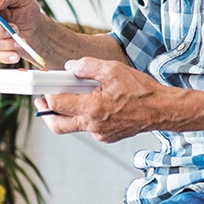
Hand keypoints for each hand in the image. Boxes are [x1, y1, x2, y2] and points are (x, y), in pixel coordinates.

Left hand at [34, 56, 179, 143]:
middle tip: (42, 100)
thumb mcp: (113, 70)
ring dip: (67, 112)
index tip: (43, 84)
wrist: (162, 110)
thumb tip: (70, 67)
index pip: (57, 103)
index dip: (46, 92)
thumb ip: (88, 67)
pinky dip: (85, 115)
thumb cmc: (142, 90)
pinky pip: (88, 127)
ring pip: (73, 126)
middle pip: (57, 124)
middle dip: (46, 112)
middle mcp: (93, 125)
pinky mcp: (106, 136)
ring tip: (72, 96)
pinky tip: (95, 102)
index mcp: (92, 108)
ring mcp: (99, 134)